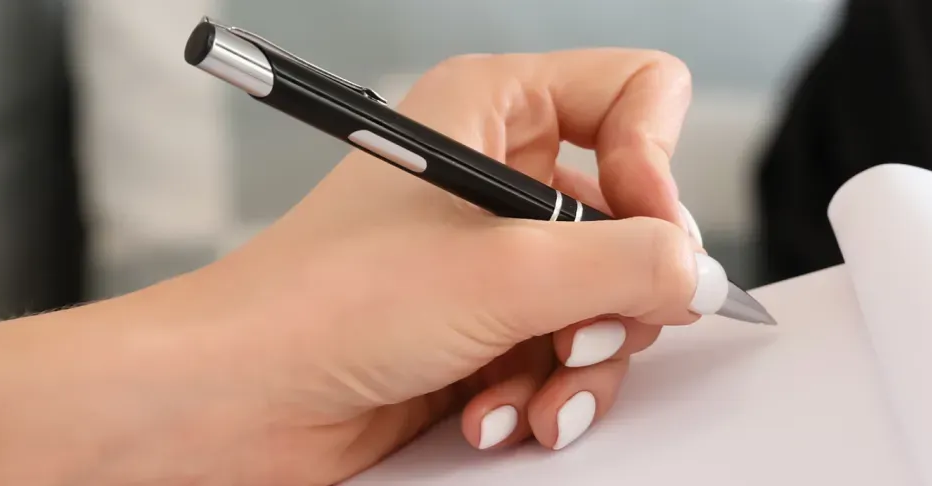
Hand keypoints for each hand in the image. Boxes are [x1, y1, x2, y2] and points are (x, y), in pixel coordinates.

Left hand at [0, 50, 702, 483]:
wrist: (231, 402)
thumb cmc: (324, 306)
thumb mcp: (508, 276)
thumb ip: (633, 266)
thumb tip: (700, 275)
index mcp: (493, 106)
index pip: (638, 95)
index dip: (655, 166)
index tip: (641, 233)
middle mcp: (496, 171)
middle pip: (636, 216)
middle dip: (618, 296)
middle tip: (581, 332)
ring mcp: (491, 254)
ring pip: (610, 299)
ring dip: (579, 363)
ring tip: (530, 395)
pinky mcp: (482, 327)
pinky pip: (565, 354)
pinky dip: (542, 394)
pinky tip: (496, 414)